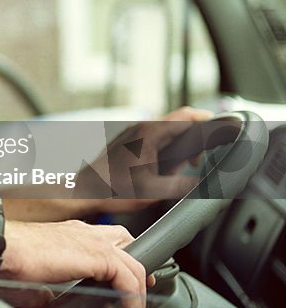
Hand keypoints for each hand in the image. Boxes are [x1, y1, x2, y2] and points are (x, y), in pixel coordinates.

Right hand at [1, 219, 146, 307]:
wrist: (2, 246)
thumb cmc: (9, 257)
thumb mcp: (35, 277)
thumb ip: (48, 290)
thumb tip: (48, 305)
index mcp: (70, 233)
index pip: (107, 239)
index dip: (121, 260)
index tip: (123, 284)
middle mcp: (85, 232)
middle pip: (129, 242)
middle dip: (138, 268)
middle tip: (140, 292)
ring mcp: (94, 241)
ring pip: (135, 264)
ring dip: (137, 294)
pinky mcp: (99, 255)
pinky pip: (130, 280)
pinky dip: (133, 303)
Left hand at [78, 107, 211, 211]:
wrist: (85, 190)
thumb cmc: (113, 189)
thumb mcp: (154, 191)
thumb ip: (182, 185)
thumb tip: (203, 184)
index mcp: (149, 133)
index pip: (185, 116)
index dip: (207, 120)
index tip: (222, 126)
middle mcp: (140, 128)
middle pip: (177, 124)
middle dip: (193, 140)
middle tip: (197, 161)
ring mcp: (131, 133)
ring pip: (165, 132)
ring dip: (178, 146)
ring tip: (179, 168)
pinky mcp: (126, 142)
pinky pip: (153, 139)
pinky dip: (165, 149)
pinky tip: (163, 169)